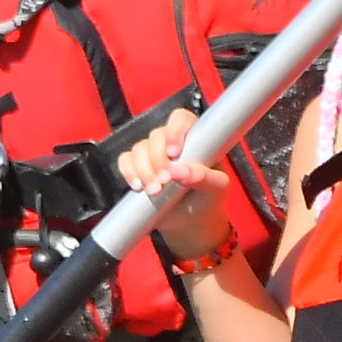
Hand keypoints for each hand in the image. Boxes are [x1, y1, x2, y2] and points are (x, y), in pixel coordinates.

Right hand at [115, 106, 230, 254]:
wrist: (192, 222)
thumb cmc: (209, 198)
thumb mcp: (216, 188)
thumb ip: (203, 177)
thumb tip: (178, 171)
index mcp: (195, 139)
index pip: (181, 120)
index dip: (175, 130)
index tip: (174, 153)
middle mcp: (172, 142)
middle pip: (156, 135)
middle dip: (157, 159)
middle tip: (165, 181)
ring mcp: (152, 154)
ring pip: (139, 148)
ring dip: (144, 169)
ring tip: (155, 191)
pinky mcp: (137, 168)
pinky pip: (125, 160)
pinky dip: (129, 172)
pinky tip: (138, 187)